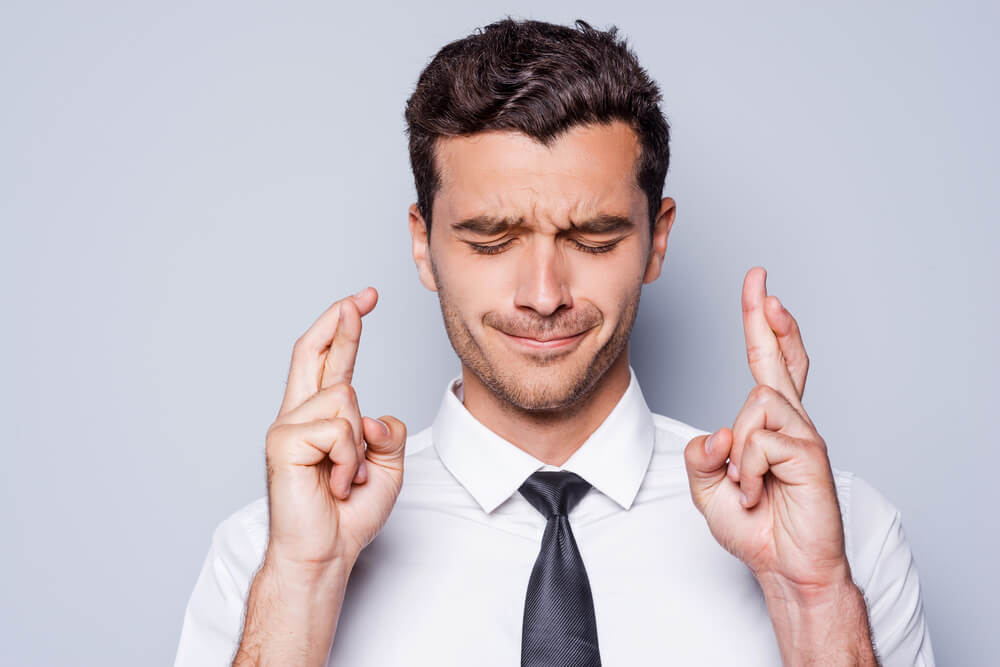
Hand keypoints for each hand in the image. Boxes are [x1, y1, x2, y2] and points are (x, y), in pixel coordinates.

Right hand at [264, 286, 406, 570]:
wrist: (325, 553)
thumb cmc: (349, 514)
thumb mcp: (386, 466)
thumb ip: (387, 432)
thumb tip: (370, 416)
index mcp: (321, 417)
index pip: (330, 362)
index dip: (344, 329)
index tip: (360, 301)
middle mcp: (299, 415)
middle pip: (314, 351)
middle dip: (339, 320)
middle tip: (360, 298)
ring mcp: (288, 426)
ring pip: (344, 398)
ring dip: (359, 447)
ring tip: (346, 479)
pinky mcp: (284, 441)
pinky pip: (338, 430)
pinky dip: (349, 461)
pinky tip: (335, 484)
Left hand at [684, 267, 851, 598]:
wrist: (787, 568)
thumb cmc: (755, 526)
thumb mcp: (709, 488)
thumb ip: (702, 456)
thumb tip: (718, 432)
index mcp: (767, 424)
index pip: (767, 365)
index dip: (764, 328)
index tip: (762, 291)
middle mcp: (789, 422)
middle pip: (778, 359)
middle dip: (765, 317)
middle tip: (759, 279)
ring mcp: (802, 435)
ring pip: (755, 404)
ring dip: (739, 451)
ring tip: (746, 486)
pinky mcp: (810, 454)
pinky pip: (760, 440)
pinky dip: (747, 470)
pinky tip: (756, 492)